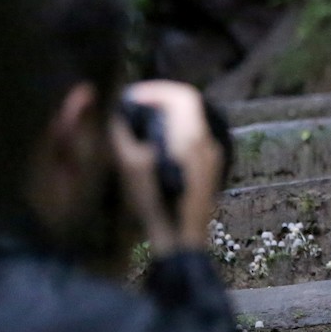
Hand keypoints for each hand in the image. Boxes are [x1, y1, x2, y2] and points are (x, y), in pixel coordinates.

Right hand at [111, 81, 223, 255]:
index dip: (157, 90)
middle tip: (134, 106)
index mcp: (191, 139)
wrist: (181, 240)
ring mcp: (213, 155)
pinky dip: (175, 129)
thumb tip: (117, 114)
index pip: (183, 96)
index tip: (132, 97)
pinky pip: (194, 135)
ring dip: (168, 114)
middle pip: (189, 104)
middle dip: (160, 99)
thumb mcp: (130, 169)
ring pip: (193, 119)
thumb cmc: (154, 206)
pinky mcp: (211, 167)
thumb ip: (123, 135)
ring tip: (140, 121)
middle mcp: (207, 142)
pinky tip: (155, 142)